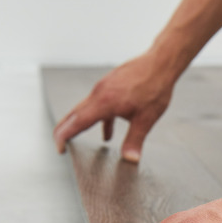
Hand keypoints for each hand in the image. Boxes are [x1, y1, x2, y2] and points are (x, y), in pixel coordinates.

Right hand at [53, 53, 174, 162]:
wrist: (161, 62)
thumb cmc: (155, 87)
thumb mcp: (146, 119)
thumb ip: (135, 140)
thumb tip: (131, 159)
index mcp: (104, 102)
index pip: (76, 122)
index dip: (64, 137)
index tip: (60, 150)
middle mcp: (99, 93)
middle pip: (73, 114)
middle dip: (64, 131)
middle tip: (60, 147)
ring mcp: (103, 87)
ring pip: (85, 109)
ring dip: (80, 124)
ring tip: (77, 140)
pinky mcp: (110, 85)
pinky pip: (98, 105)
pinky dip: (98, 119)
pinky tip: (108, 133)